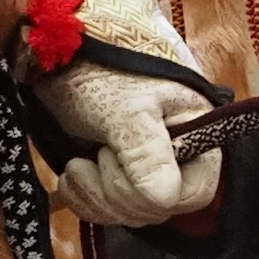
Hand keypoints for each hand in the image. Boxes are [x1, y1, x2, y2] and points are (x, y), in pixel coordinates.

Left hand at [42, 66, 220, 226]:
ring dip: (96, 198)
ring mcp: (144, 165)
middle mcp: (177, 154)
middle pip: (159, 208)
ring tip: (77, 166)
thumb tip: (164, 200)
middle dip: (117, 193)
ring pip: (131, 213)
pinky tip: (71, 178)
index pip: (194, 192)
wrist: (62, 46)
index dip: (156, 194)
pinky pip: (108, 210)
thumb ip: (146, 155)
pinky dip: (86, 202)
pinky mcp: (115, 172)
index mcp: (196, 133)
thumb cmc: (101, 67)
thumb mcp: (124, 109)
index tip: (119, 161)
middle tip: (95, 159)